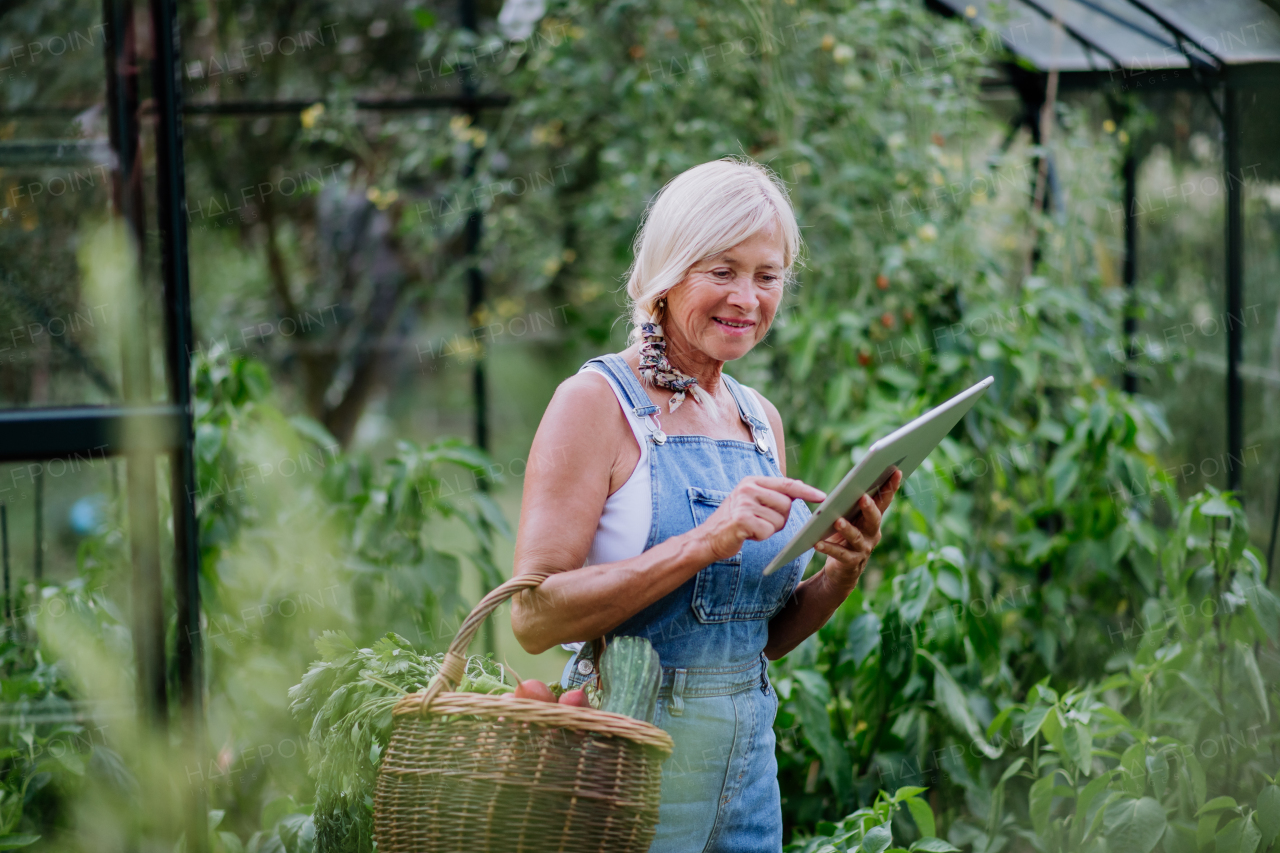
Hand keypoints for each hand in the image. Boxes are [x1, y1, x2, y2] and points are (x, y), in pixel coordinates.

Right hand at [698, 476, 826, 562]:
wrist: (707, 538)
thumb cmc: (734, 522)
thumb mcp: (752, 501)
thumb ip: (773, 494)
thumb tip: (800, 488)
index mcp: (753, 481)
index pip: (787, 484)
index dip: (806, 491)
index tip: (822, 497)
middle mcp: (748, 488)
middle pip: (786, 505)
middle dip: (779, 519)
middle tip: (761, 522)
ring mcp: (744, 503)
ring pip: (778, 520)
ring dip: (769, 529)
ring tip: (752, 528)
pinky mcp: (741, 519)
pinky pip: (767, 531)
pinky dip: (760, 537)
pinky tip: (747, 535)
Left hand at [814, 468, 902, 589]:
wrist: (842, 570)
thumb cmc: (844, 536)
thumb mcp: (848, 517)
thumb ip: (850, 501)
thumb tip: (849, 481)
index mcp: (873, 519)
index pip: (884, 500)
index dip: (891, 486)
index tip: (897, 470)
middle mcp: (872, 533)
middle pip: (874, 518)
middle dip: (870, 507)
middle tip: (863, 497)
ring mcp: (863, 549)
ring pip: (856, 537)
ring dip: (847, 528)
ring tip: (837, 521)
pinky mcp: (851, 562)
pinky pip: (840, 554)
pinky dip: (829, 548)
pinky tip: (817, 543)